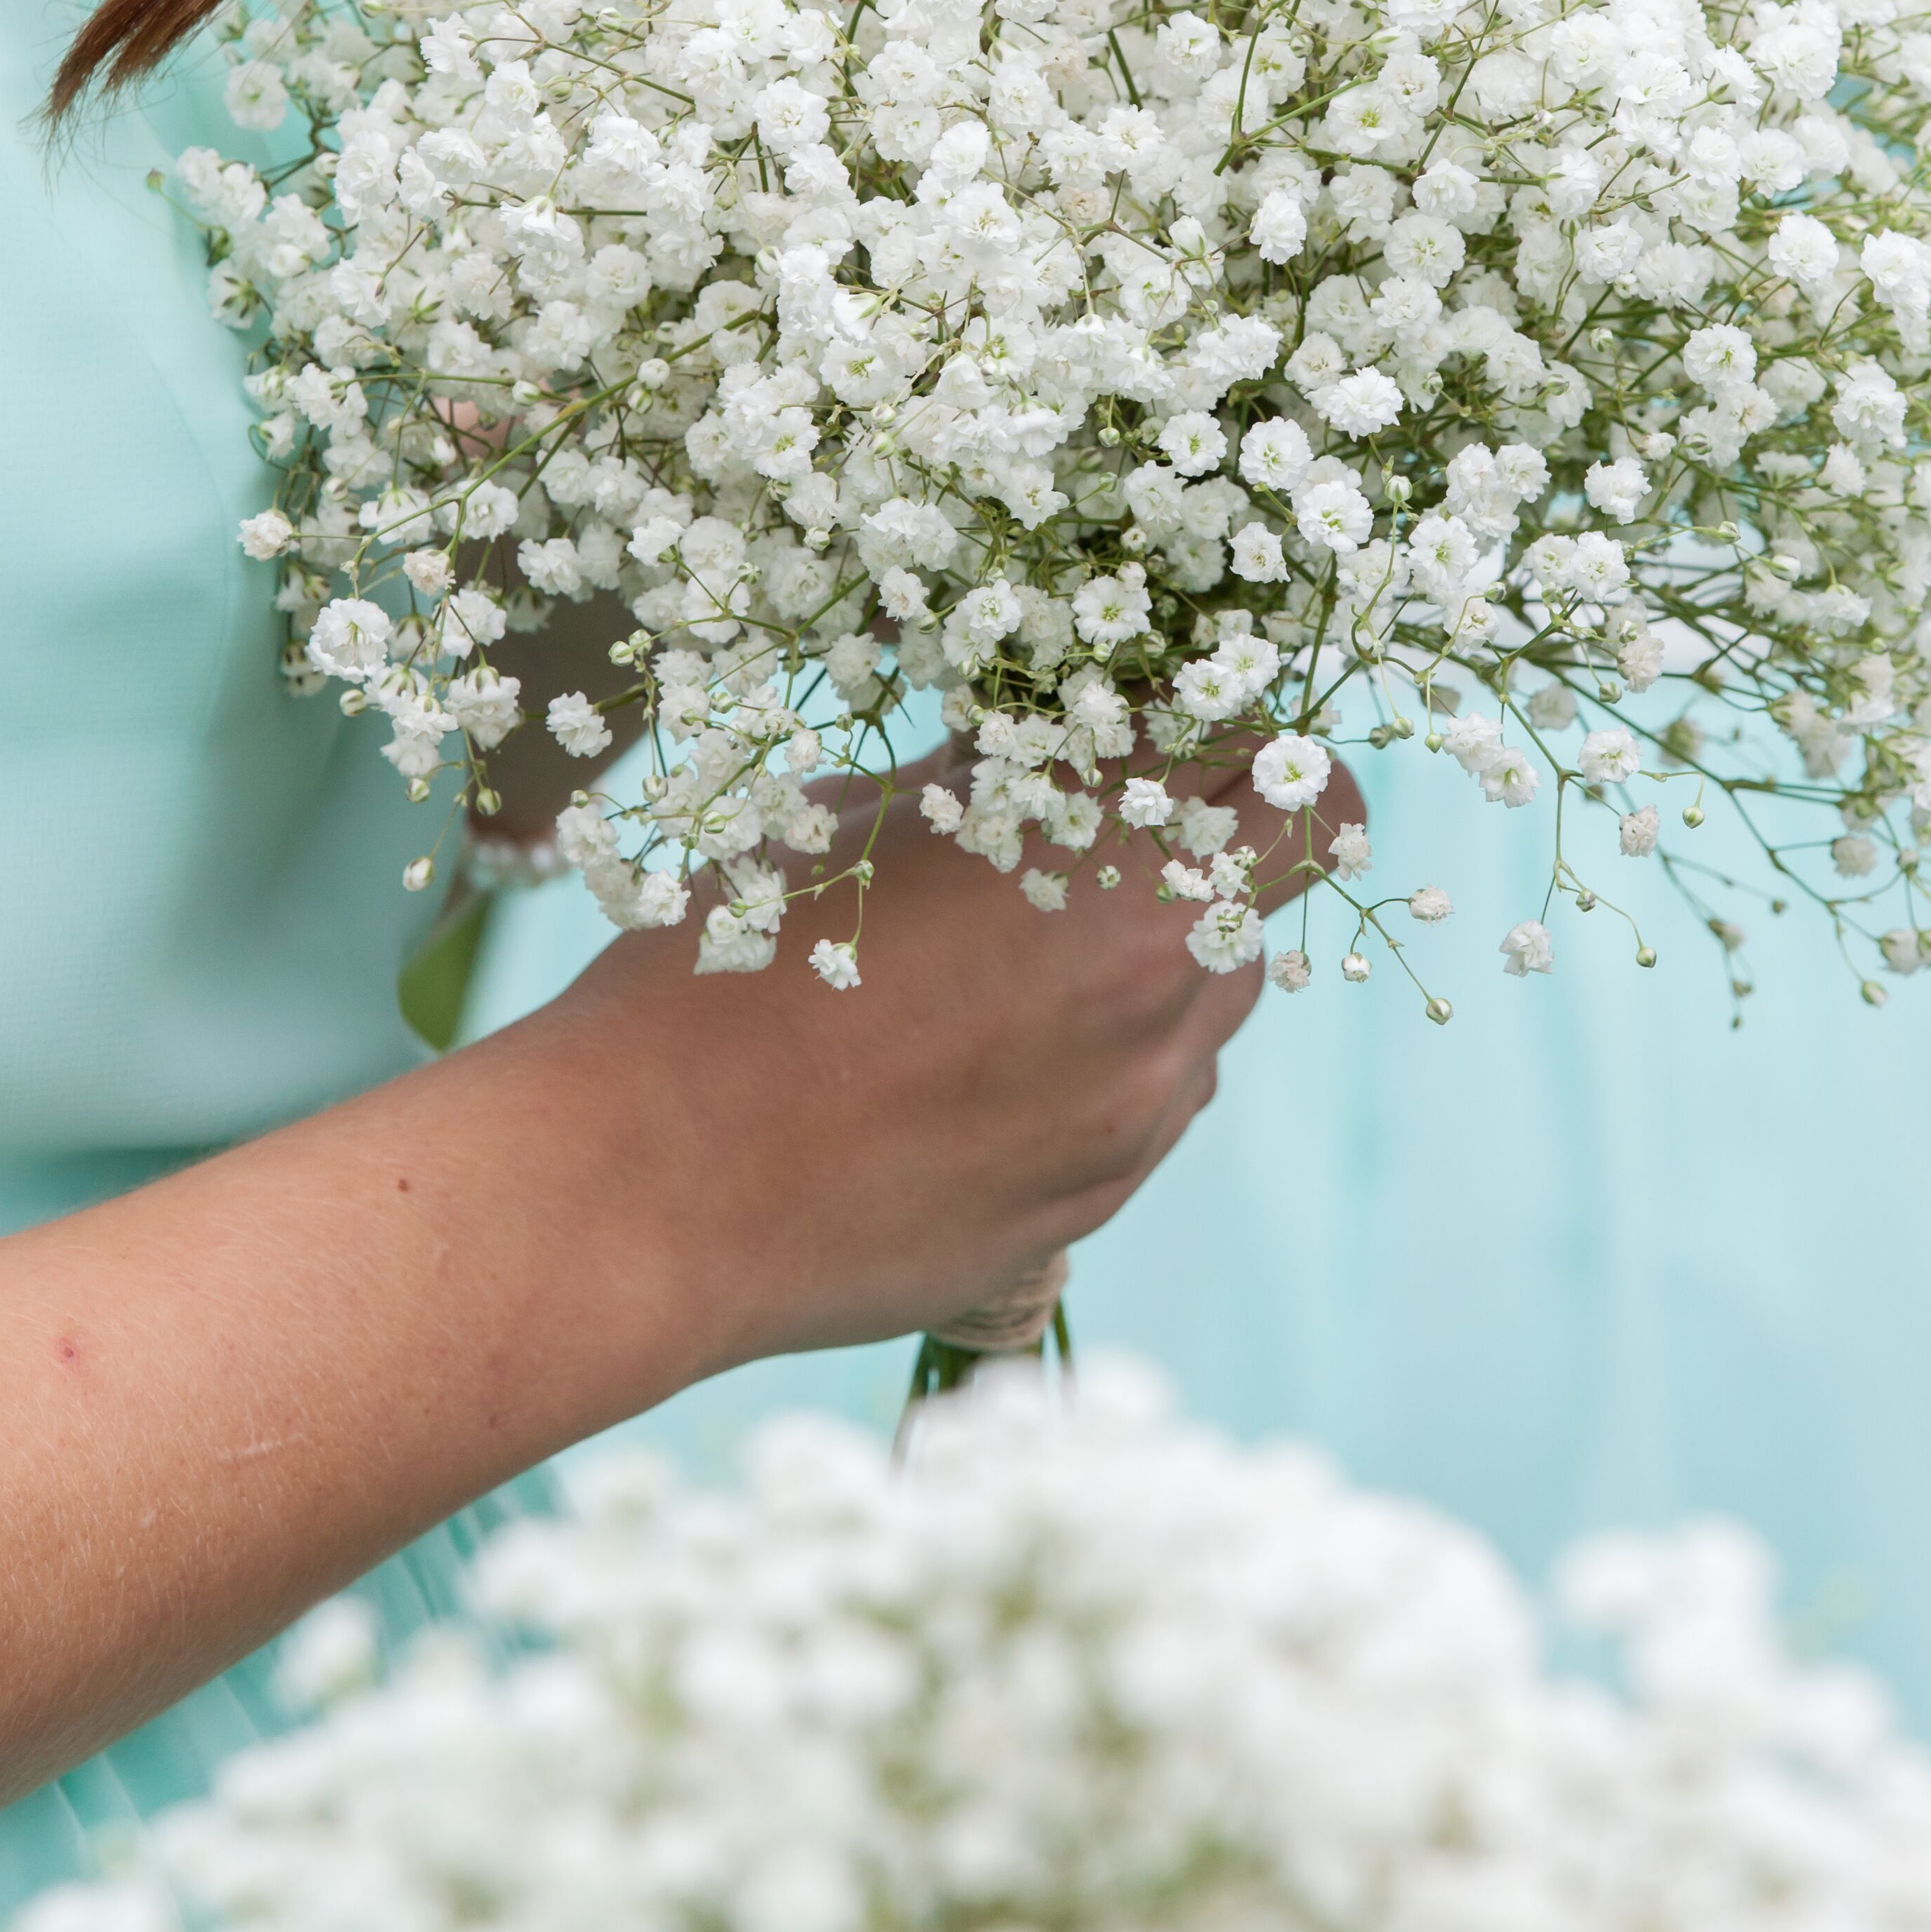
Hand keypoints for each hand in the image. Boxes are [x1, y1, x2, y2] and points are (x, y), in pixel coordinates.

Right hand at [525, 757, 1335, 1375]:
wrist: (643, 1187)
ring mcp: (1138, 1111)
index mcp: (1103, 856)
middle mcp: (1157, 984)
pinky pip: (1156, 1102)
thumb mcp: (861, 821)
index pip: (1286, 765)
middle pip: (1287, 874)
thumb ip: (1000, 777)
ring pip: (1222, 995)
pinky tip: (985, 1060)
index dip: (1247, 734)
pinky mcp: (1096, 1204)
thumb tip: (1071, 735)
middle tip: (1132, 820)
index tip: (1186, 728)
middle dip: (1228, 832)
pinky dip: (1110, 1060)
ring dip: (1166, 953)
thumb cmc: (722, 973)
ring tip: (1022, 954)